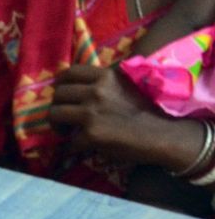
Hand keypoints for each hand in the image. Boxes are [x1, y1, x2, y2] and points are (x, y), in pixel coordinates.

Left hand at [48, 64, 198, 168]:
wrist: (164, 134)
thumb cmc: (149, 111)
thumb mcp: (128, 85)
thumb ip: (106, 84)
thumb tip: (82, 87)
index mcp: (106, 76)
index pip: (70, 71)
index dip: (61, 83)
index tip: (63, 93)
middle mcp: (96, 91)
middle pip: (58, 93)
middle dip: (57, 105)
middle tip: (63, 116)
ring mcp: (91, 112)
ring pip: (54, 114)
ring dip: (57, 124)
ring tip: (66, 131)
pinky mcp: (90, 133)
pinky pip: (69, 141)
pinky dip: (73, 146)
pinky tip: (82, 147)